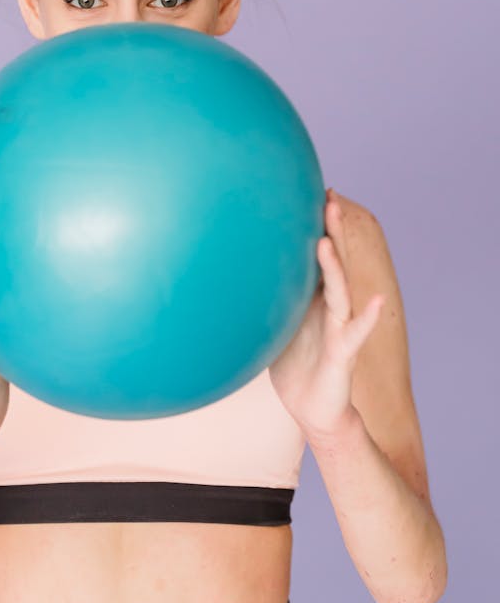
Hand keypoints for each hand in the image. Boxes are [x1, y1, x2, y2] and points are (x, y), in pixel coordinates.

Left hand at [268, 189, 384, 443]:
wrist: (316, 411)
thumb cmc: (295, 366)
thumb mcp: (273, 328)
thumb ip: (264, 301)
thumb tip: (229, 275)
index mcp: (313, 299)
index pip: (316, 255)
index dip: (316, 226)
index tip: (314, 191)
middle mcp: (330, 307)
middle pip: (332, 261)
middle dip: (332, 229)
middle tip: (330, 196)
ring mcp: (339, 328)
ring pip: (339, 290)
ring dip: (335, 265)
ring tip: (329, 239)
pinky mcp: (344, 354)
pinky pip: (355, 333)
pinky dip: (366, 316)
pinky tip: (373, 300)